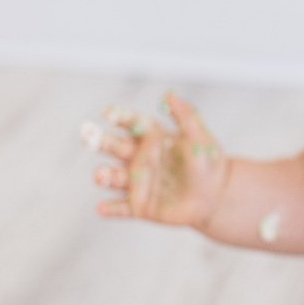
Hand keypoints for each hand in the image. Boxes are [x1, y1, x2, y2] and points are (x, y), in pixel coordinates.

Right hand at [81, 92, 229, 228]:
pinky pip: (121, 208)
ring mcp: (138, 182)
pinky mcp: (139, 205)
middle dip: (99, 141)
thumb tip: (169, 95)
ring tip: (101, 176)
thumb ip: (186, 116)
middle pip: (114, 146)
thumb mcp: (200, 138)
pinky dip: (110, 209)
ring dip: (104, 176)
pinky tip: (102, 208)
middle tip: (87, 135)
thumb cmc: (209, 162)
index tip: (108, 113)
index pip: (132, 123)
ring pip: (113, 177)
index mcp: (153, 137)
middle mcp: (140, 157)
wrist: (216, 195)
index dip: (119, 117)